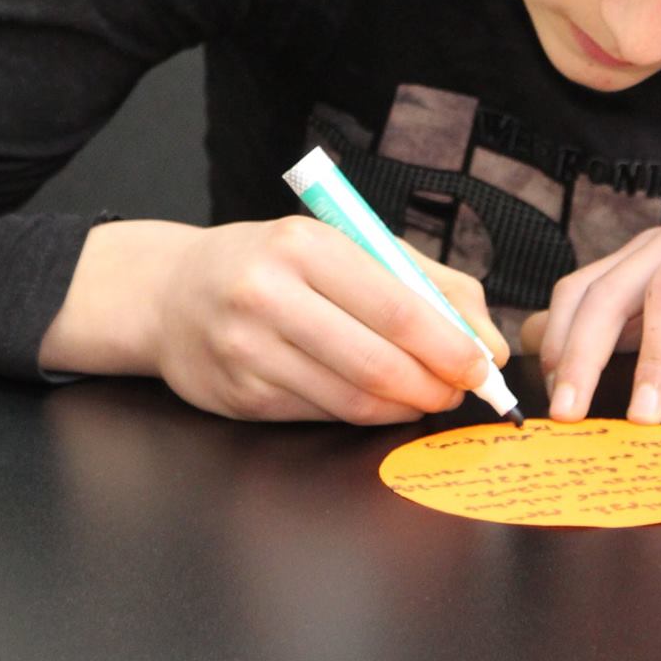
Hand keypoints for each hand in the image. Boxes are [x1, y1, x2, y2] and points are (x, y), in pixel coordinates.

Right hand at [39, 216, 507, 423]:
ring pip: (351, 399)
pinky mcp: (239, 396)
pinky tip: (379, 402)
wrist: (171, 293)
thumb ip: (425, 283)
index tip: (483, 365)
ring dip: (403, 407)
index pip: (398, 307)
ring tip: (425, 396)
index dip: (451, 346)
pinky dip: (363, 416)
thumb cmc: (274, 264)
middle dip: (434, 385)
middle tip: (460, 391)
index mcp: (305, 245)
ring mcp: (248, 350)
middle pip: (377, 362)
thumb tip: (489, 340)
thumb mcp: (345, 246)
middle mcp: (269, 295)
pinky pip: (320, 415)